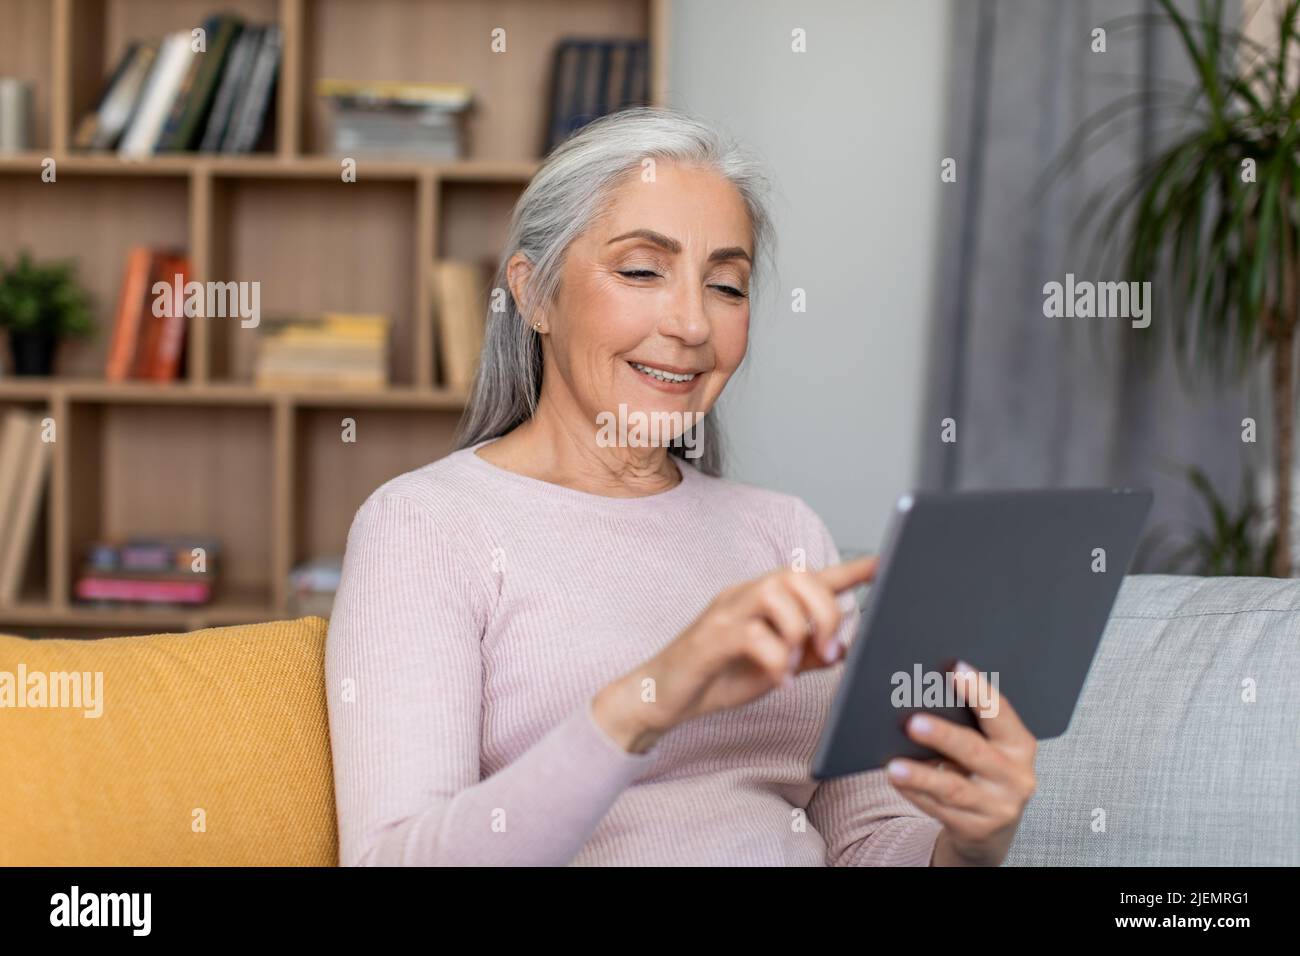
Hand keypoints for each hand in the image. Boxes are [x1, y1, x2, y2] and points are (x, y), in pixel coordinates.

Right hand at [592, 556, 876, 752]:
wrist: (663, 696)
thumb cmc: (716, 676)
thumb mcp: (773, 667)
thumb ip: (806, 654)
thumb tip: (845, 647)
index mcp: (763, 599)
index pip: (812, 576)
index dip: (850, 570)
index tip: (885, 564)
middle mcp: (745, 594)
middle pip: (798, 577)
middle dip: (825, 611)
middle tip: (829, 650)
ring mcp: (725, 612)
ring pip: (777, 596)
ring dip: (800, 632)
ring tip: (799, 665)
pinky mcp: (711, 636)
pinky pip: (755, 635)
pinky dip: (776, 660)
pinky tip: (778, 680)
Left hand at [885, 662, 1036, 865]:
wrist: (993, 828)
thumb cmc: (983, 770)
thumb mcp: (989, 746)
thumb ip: (970, 723)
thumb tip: (925, 691)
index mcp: (1020, 745)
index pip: (1001, 714)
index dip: (979, 692)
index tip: (956, 669)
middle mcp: (1016, 777)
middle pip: (975, 752)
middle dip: (943, 736)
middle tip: (913, 722)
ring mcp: (997, 807)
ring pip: (954, 789)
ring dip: (921, 775)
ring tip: (894, 765)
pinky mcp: (976, 830)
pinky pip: (939, 809)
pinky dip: (915, 793)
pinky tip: (896, 780)